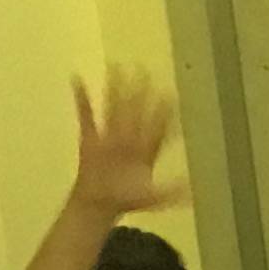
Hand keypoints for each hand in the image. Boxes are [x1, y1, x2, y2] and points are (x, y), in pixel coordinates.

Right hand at [68, 72, 184, 217]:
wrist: (99, 203)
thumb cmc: (127, 200)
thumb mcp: (152, 198)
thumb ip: (169, 192)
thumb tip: (192, 191)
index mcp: (144, 150)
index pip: (155, 127)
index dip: (162, 113)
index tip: (169, 94)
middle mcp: (129, 138)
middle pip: (134, 111)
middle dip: (138, 92)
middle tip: (143, 68)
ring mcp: (109, 135)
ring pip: (112, 107)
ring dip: (114, 88)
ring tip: (115, 66)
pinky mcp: (90, 137)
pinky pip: (85, 115)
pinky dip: (81, 98)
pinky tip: (77, 79)